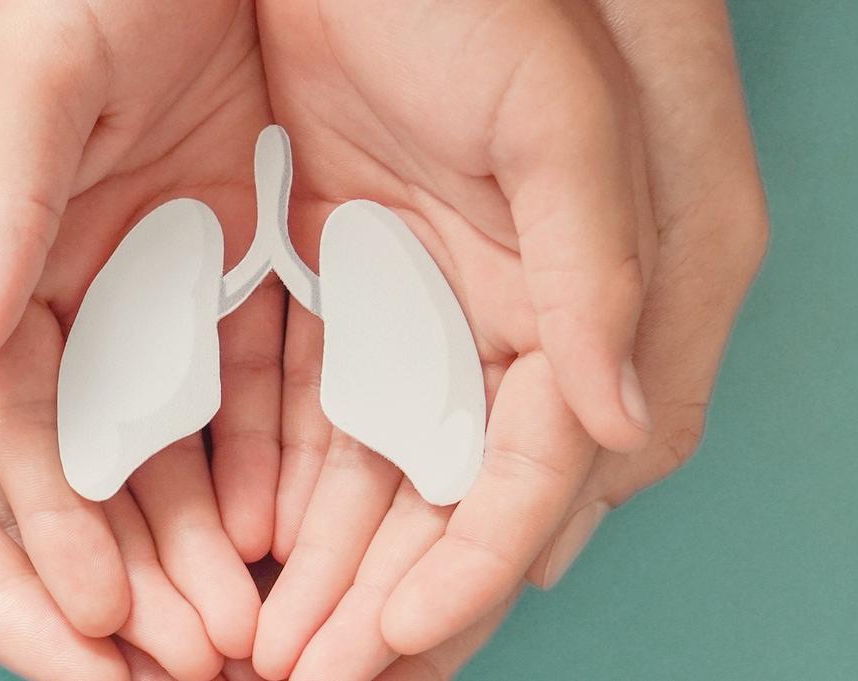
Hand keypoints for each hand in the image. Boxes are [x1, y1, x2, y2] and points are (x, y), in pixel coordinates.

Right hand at [0, 0, 267, 675]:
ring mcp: (63, 268)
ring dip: (179, 541)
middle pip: (37, 495)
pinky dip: (234, 436)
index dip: (12, 591)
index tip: (96, 663)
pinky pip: (199, 350)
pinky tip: (276, 509)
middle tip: (201, 668)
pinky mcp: (159, 215)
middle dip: (113, 594)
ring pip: (125, 442)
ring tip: (248, 625)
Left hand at [251, 0, 767, 677]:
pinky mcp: (326, 280)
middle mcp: (497, 322)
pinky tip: (239, 547)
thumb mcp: (556, 119)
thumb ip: (597, 267)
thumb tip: (618, 423)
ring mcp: (407, 307)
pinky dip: (275, 482)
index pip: (528, 469)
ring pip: (370, 472)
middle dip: (386, 600)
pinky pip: (303, 407)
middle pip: (447, 498)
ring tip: (272, 654)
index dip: (467, 565)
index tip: (396, 642)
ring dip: (326, 567)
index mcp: (576, 299)